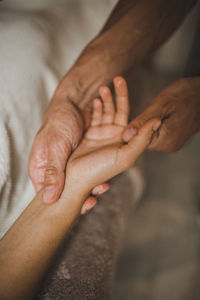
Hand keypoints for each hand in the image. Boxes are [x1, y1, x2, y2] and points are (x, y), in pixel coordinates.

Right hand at [61, 77, 160, 200]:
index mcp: (126, 142)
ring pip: (108, 112)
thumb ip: (142, 140)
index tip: (123, 82)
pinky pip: (97, 117)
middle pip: (120, 111)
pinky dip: (98, 108)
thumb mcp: (126, 156)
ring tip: (104, 87)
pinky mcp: (91, 135)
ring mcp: (103, 135)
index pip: (132, 117)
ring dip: (107, 99)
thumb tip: (157, 121)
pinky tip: (97, 100)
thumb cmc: (99, 170)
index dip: (128, 99)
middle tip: (117, 79)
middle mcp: (116, 137)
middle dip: (118, 95)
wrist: (74, 179)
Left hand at [122, 77, 199, 151]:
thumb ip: (142, 122)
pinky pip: (158, 133)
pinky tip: (162, 114)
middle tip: (149, 109)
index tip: (137, 115)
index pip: (138, 141)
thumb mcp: (159, 105)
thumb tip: (125, 136)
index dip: (133, 128)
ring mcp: (173, 143)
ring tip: (158, 110)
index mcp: (165, 141)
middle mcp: (169, 146)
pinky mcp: (174, 139)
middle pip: (143, 139)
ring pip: (150, 135)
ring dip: (148, 123)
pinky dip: (155, 124)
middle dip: (142, 124)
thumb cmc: (184, 94)